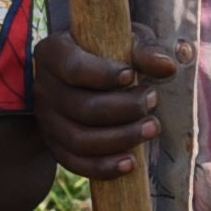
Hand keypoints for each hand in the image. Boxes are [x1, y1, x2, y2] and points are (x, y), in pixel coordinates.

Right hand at [29, 30, 180, 178]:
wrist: (86, 77)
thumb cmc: (109, 53)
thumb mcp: (125, 42)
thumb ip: (145, 51)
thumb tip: (167, 67)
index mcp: (53, 53)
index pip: (74, 68)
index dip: (104, 75)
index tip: (132, 75)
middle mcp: (42, 87)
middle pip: (83, 108)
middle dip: (125, 109)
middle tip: (153, 101)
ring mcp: (46, 120)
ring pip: (80, 139)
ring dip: (121, 138)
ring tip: (152, 128)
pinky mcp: (55, 145)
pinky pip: (75, 163)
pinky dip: (104, 167)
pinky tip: (131, 163)